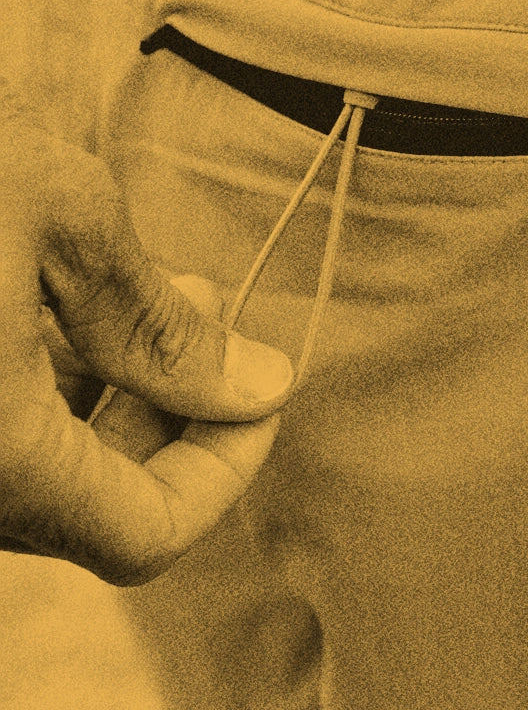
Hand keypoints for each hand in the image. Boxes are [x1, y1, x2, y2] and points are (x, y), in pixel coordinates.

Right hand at [0, 85, 293, 584]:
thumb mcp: (57, 217)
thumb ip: (161, 324)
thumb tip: (262, 385)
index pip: (149, 534)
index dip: (227, 469)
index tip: (265, 389)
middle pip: (94, 504)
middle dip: (173, 413)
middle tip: (211, 312)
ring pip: (38, 469)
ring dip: (112, 393)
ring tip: (153, 288)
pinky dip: (43, 386)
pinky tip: (67, 302)